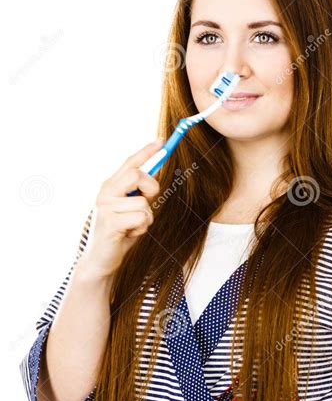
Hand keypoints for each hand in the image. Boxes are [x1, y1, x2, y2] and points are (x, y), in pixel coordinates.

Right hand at [80, 139, 163, 278]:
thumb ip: (138, 194)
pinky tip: (129, 235)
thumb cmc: (119, 234)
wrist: (100, 260)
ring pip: (144, 203)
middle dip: (151, 188)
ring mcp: (106, 207)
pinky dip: (142, 228)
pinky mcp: (111, 222)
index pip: (129, 163)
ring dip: (146, 218)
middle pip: (138, 175)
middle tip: (147, 203)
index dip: (146, 151)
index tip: (161, 141)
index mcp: (110, 186)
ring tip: (133, 227)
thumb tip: (153, 175)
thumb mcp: (130, 210)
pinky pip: (141, 218)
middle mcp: (105, 193)